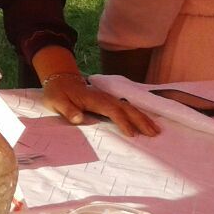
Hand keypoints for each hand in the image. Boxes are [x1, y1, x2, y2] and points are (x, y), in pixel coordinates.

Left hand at [41, 74, 159, 136]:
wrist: (60, 79)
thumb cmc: (58, 93)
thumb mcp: (57, 102)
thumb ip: (68, 110)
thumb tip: (78, 118)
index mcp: (94, 99)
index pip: (112, 110)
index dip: (122, 122)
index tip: (131, 134)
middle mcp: (104, 97)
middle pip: (126, 108)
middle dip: (141, 120)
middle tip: (154, 133)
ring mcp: (108, 98)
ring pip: (129, 107)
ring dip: (143, 118)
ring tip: (156, 130)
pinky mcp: (109, 100)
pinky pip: (126, 107)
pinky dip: (138, 114)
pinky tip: (146, 121)